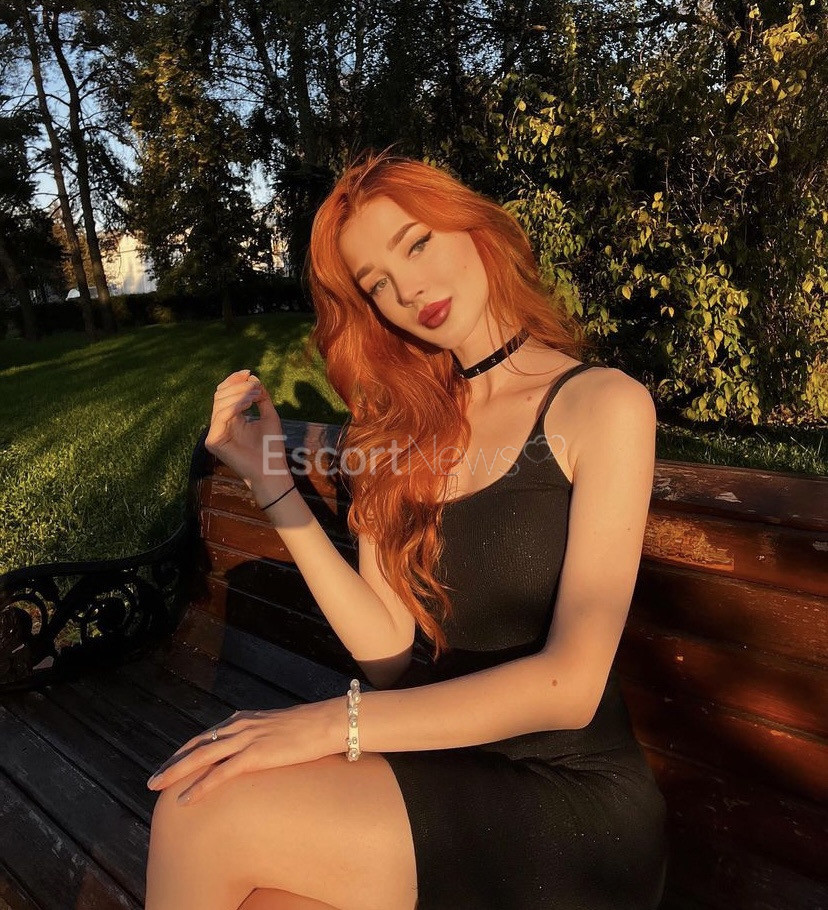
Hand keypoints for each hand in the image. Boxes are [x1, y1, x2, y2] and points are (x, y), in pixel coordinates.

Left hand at [146, 700, 345, 804]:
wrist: (325, 722)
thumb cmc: (307, 728)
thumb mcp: (276, 728)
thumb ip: (260, 734)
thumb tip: (253, 747)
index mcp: (243, 719)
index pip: (205, 735)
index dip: (184, 751)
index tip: (168, 765)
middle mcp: (240, 726)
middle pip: (197, 745)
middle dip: (172, 763)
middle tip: (153, 781)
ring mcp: (247, 739)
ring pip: (202, 756)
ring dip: (176, 772)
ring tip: (158, 788)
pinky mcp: (256, 754)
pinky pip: (222, 773)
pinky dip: (201, 785)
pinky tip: (187, 798)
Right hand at [205, 369, 291, 497]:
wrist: (271, 470)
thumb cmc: (271, 447)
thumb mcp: (269, 416)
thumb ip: (261, 397)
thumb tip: (253, 378)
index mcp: (230, 419)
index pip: (224, 394)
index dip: (234, 381)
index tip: (249, 373)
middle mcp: (219, 425)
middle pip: (220, 395)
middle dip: (238, 386)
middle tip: (255, 387)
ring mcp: (214, 434)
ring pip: (219, 403)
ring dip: (239, 394)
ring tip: (255, 396)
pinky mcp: (213, 441)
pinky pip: (220, 416)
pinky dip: (235, 406)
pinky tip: (249, 404)